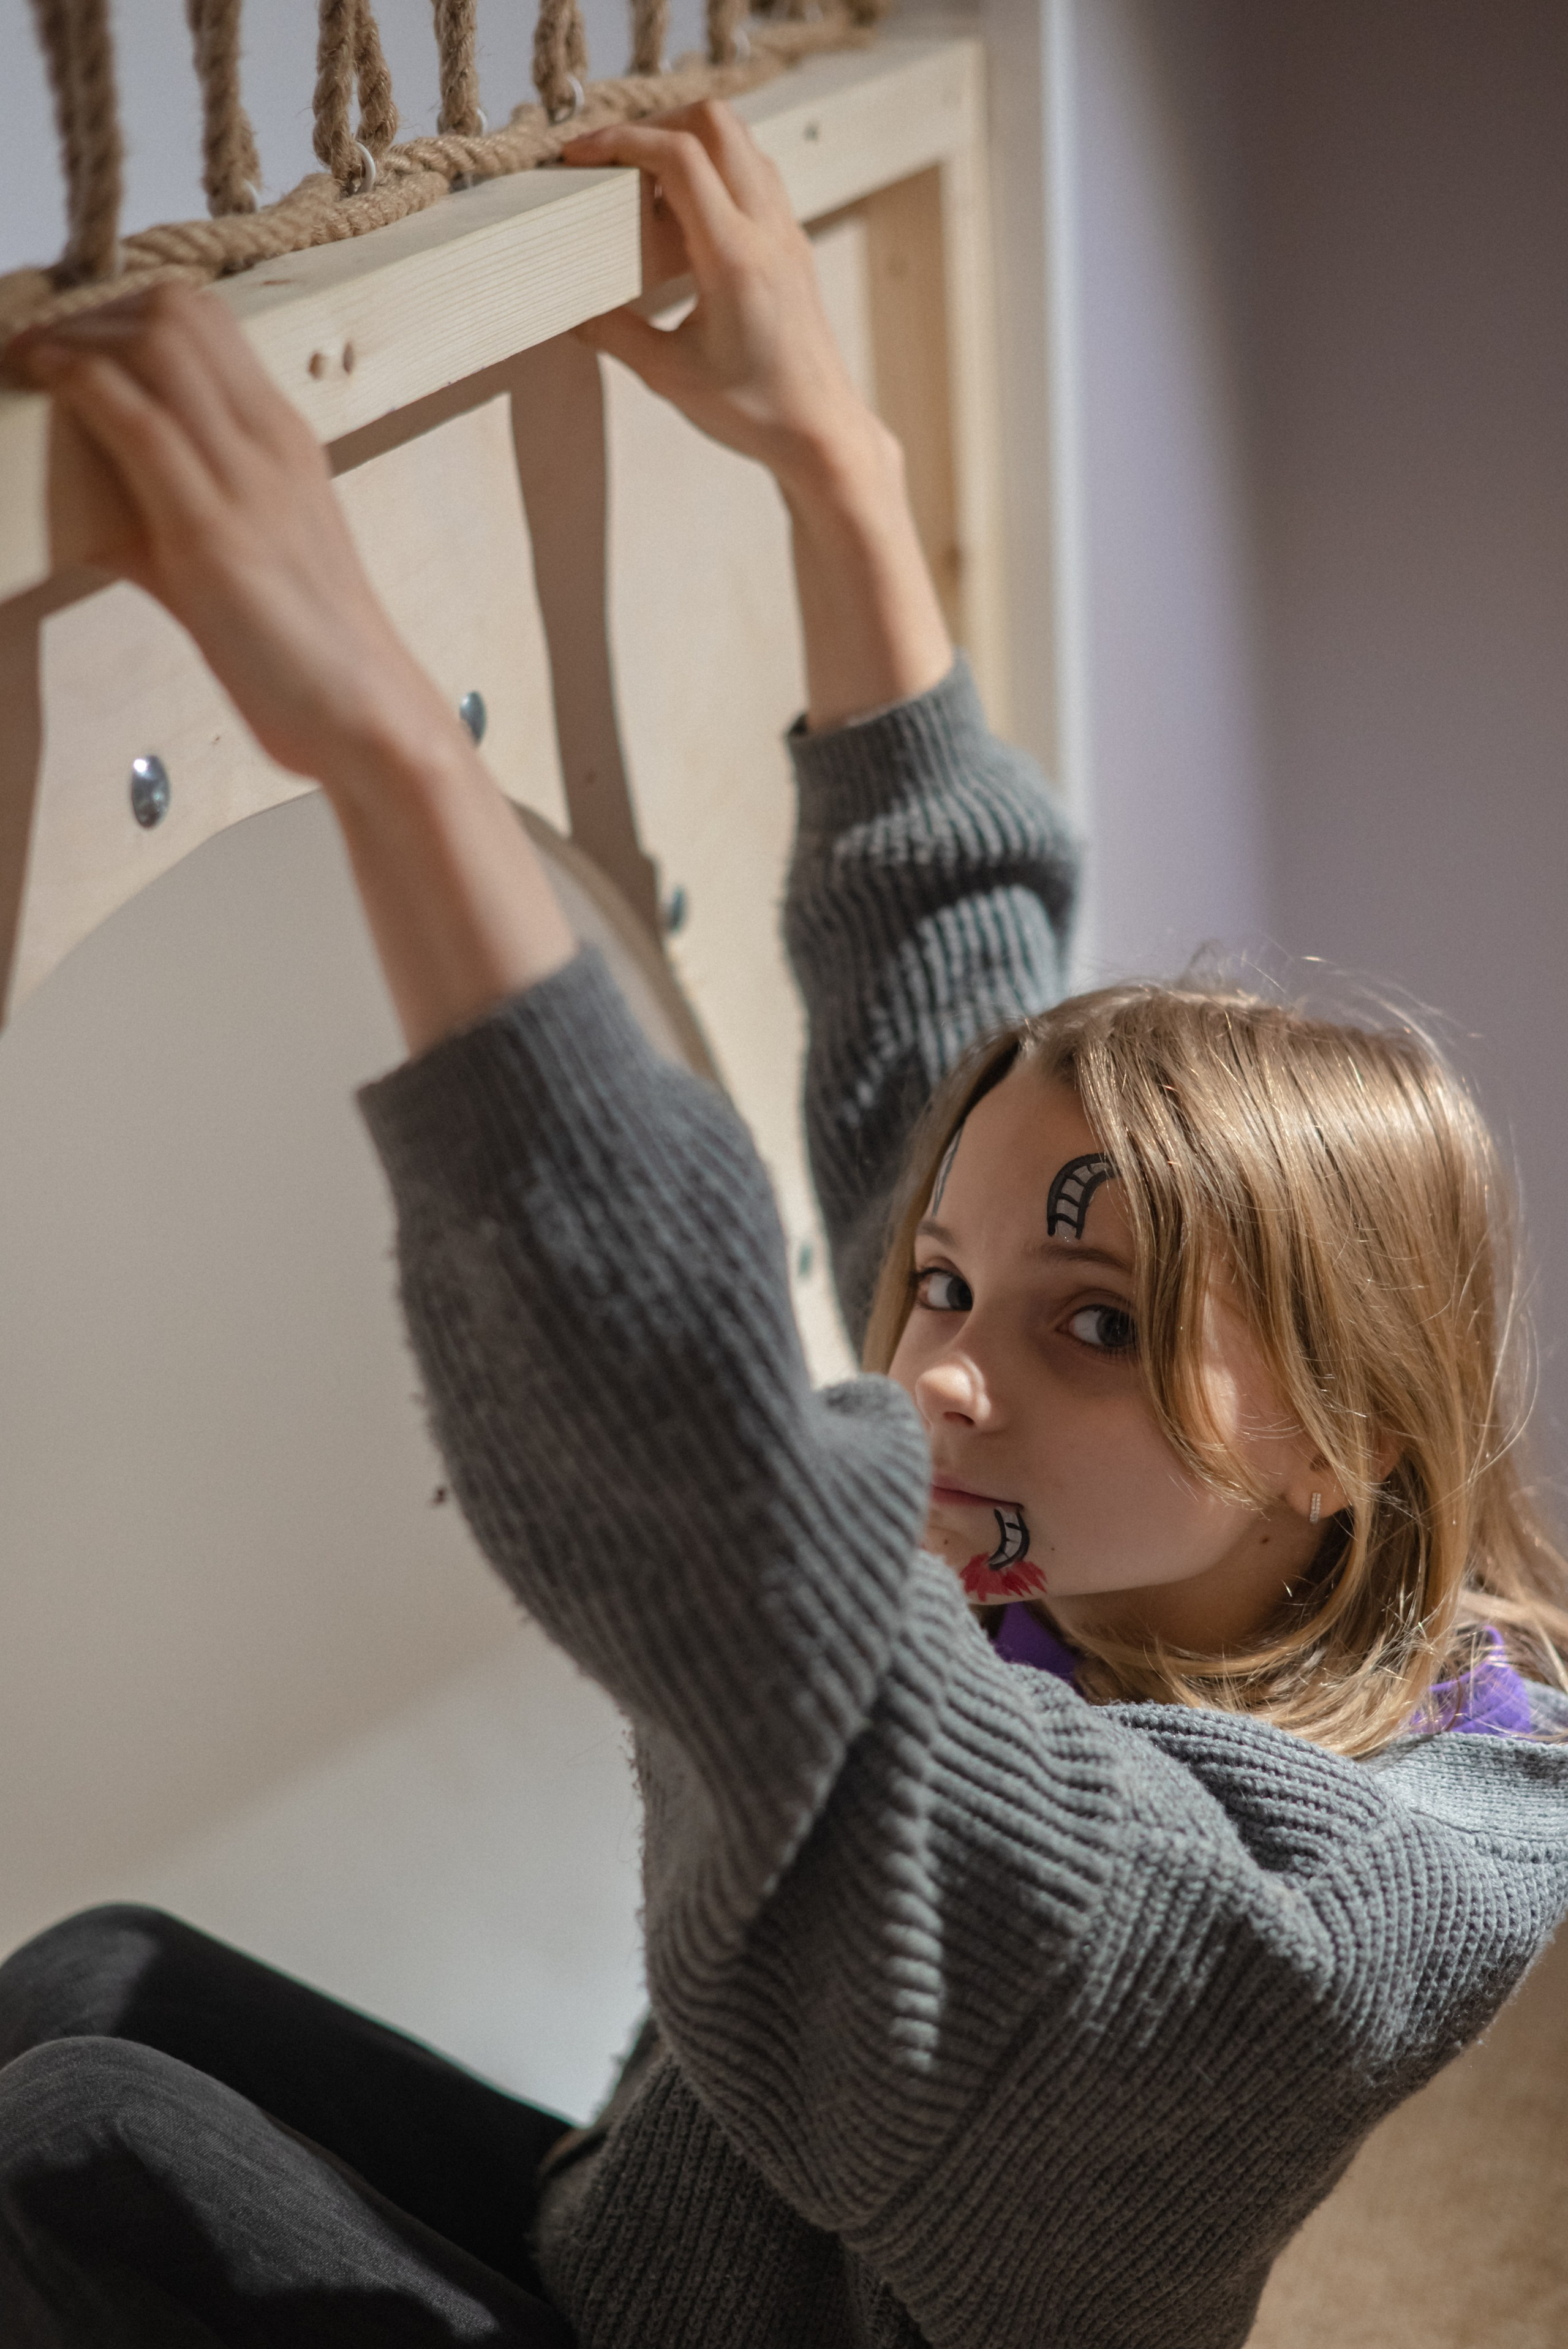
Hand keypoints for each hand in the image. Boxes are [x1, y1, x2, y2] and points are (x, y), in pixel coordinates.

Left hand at [11, 286, 447, 786]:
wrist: (368, 717)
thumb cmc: (307, 656)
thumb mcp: (241, 566)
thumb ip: (173, 525)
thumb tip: (101, 516)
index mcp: (284, 443)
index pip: (206, 321)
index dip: (123, 311)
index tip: (71, 341)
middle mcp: (271, 443)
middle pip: (179, 308)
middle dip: (91, 311)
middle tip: (41, 346)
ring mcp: (247, 481)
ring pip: (158, 341)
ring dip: (74, 336)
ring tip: (32, 361)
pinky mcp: (213, 533)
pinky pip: (137, 421)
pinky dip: (77, 384)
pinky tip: (44, 384)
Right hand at [563, 100, 887, 499]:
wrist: (820, 432)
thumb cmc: (753, 410)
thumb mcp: (667, 375)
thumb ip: (612, 333)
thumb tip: (567, 309)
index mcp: (735, 257)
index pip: (679, 157)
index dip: (622, 140)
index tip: (580, 153)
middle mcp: (768, 230)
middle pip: (715, 121)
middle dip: (657, 123)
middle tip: (616, 158)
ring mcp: (786, 231)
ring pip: (740, 139)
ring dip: (689, 141)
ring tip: (647, 182)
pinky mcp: (793, 243)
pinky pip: (755, 173)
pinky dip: (716, 168)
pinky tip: (686, 213)